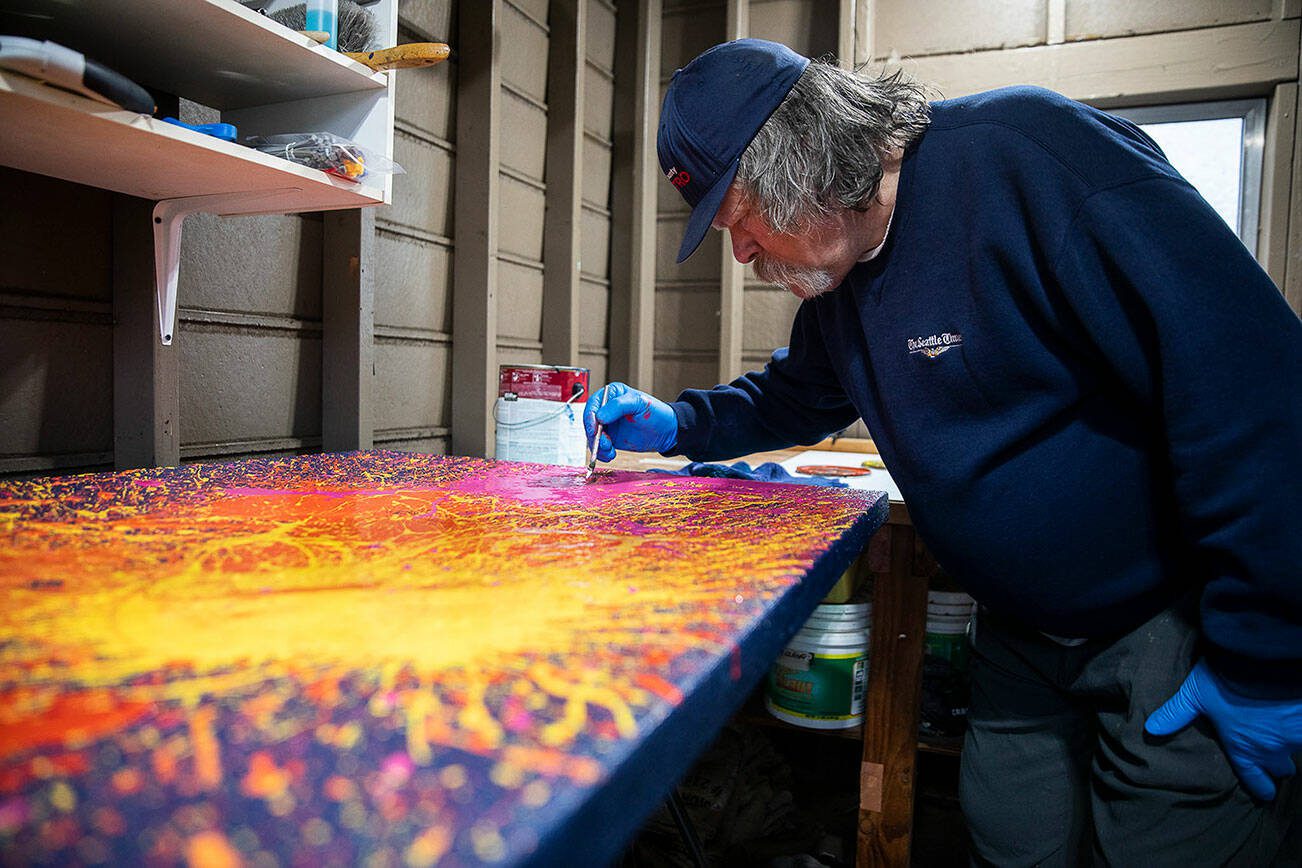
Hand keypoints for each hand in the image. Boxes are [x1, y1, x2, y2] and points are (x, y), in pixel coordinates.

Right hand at [584, 382, 676, 459]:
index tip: (594, 429)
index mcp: (611, 395)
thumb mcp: (639, 403)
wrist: (666, 431)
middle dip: (594, 435)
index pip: (593, 404)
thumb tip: (599, 416)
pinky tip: (611, 455)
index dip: (590, 417)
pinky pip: (599, 447)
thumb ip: (618, 406)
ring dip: (598, 446)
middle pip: (589, 422)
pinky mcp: (610, 439)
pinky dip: (602, 453)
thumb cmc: (656, 412)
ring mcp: (607, 425)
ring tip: (610, 452)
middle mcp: (606, 409)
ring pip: (592, 437)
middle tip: (605, 444)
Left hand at [1145, 659, 1301, 799]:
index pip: (1255, 779)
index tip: (1264, 792)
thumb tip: (1152, 728)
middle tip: (1273, 761)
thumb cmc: (1227, 681)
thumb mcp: (1195, 695)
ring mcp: (1295, 735)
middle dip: (1278, 766)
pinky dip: (1298, 721)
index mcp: (1244, 748)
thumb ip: (1176, 713)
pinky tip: (1290, 711)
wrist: (1265, 660)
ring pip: (1296, 746)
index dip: (1260, 787)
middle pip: (1282, 769)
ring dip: (1289, 739)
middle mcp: (1273, 748)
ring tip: (1279, 728)